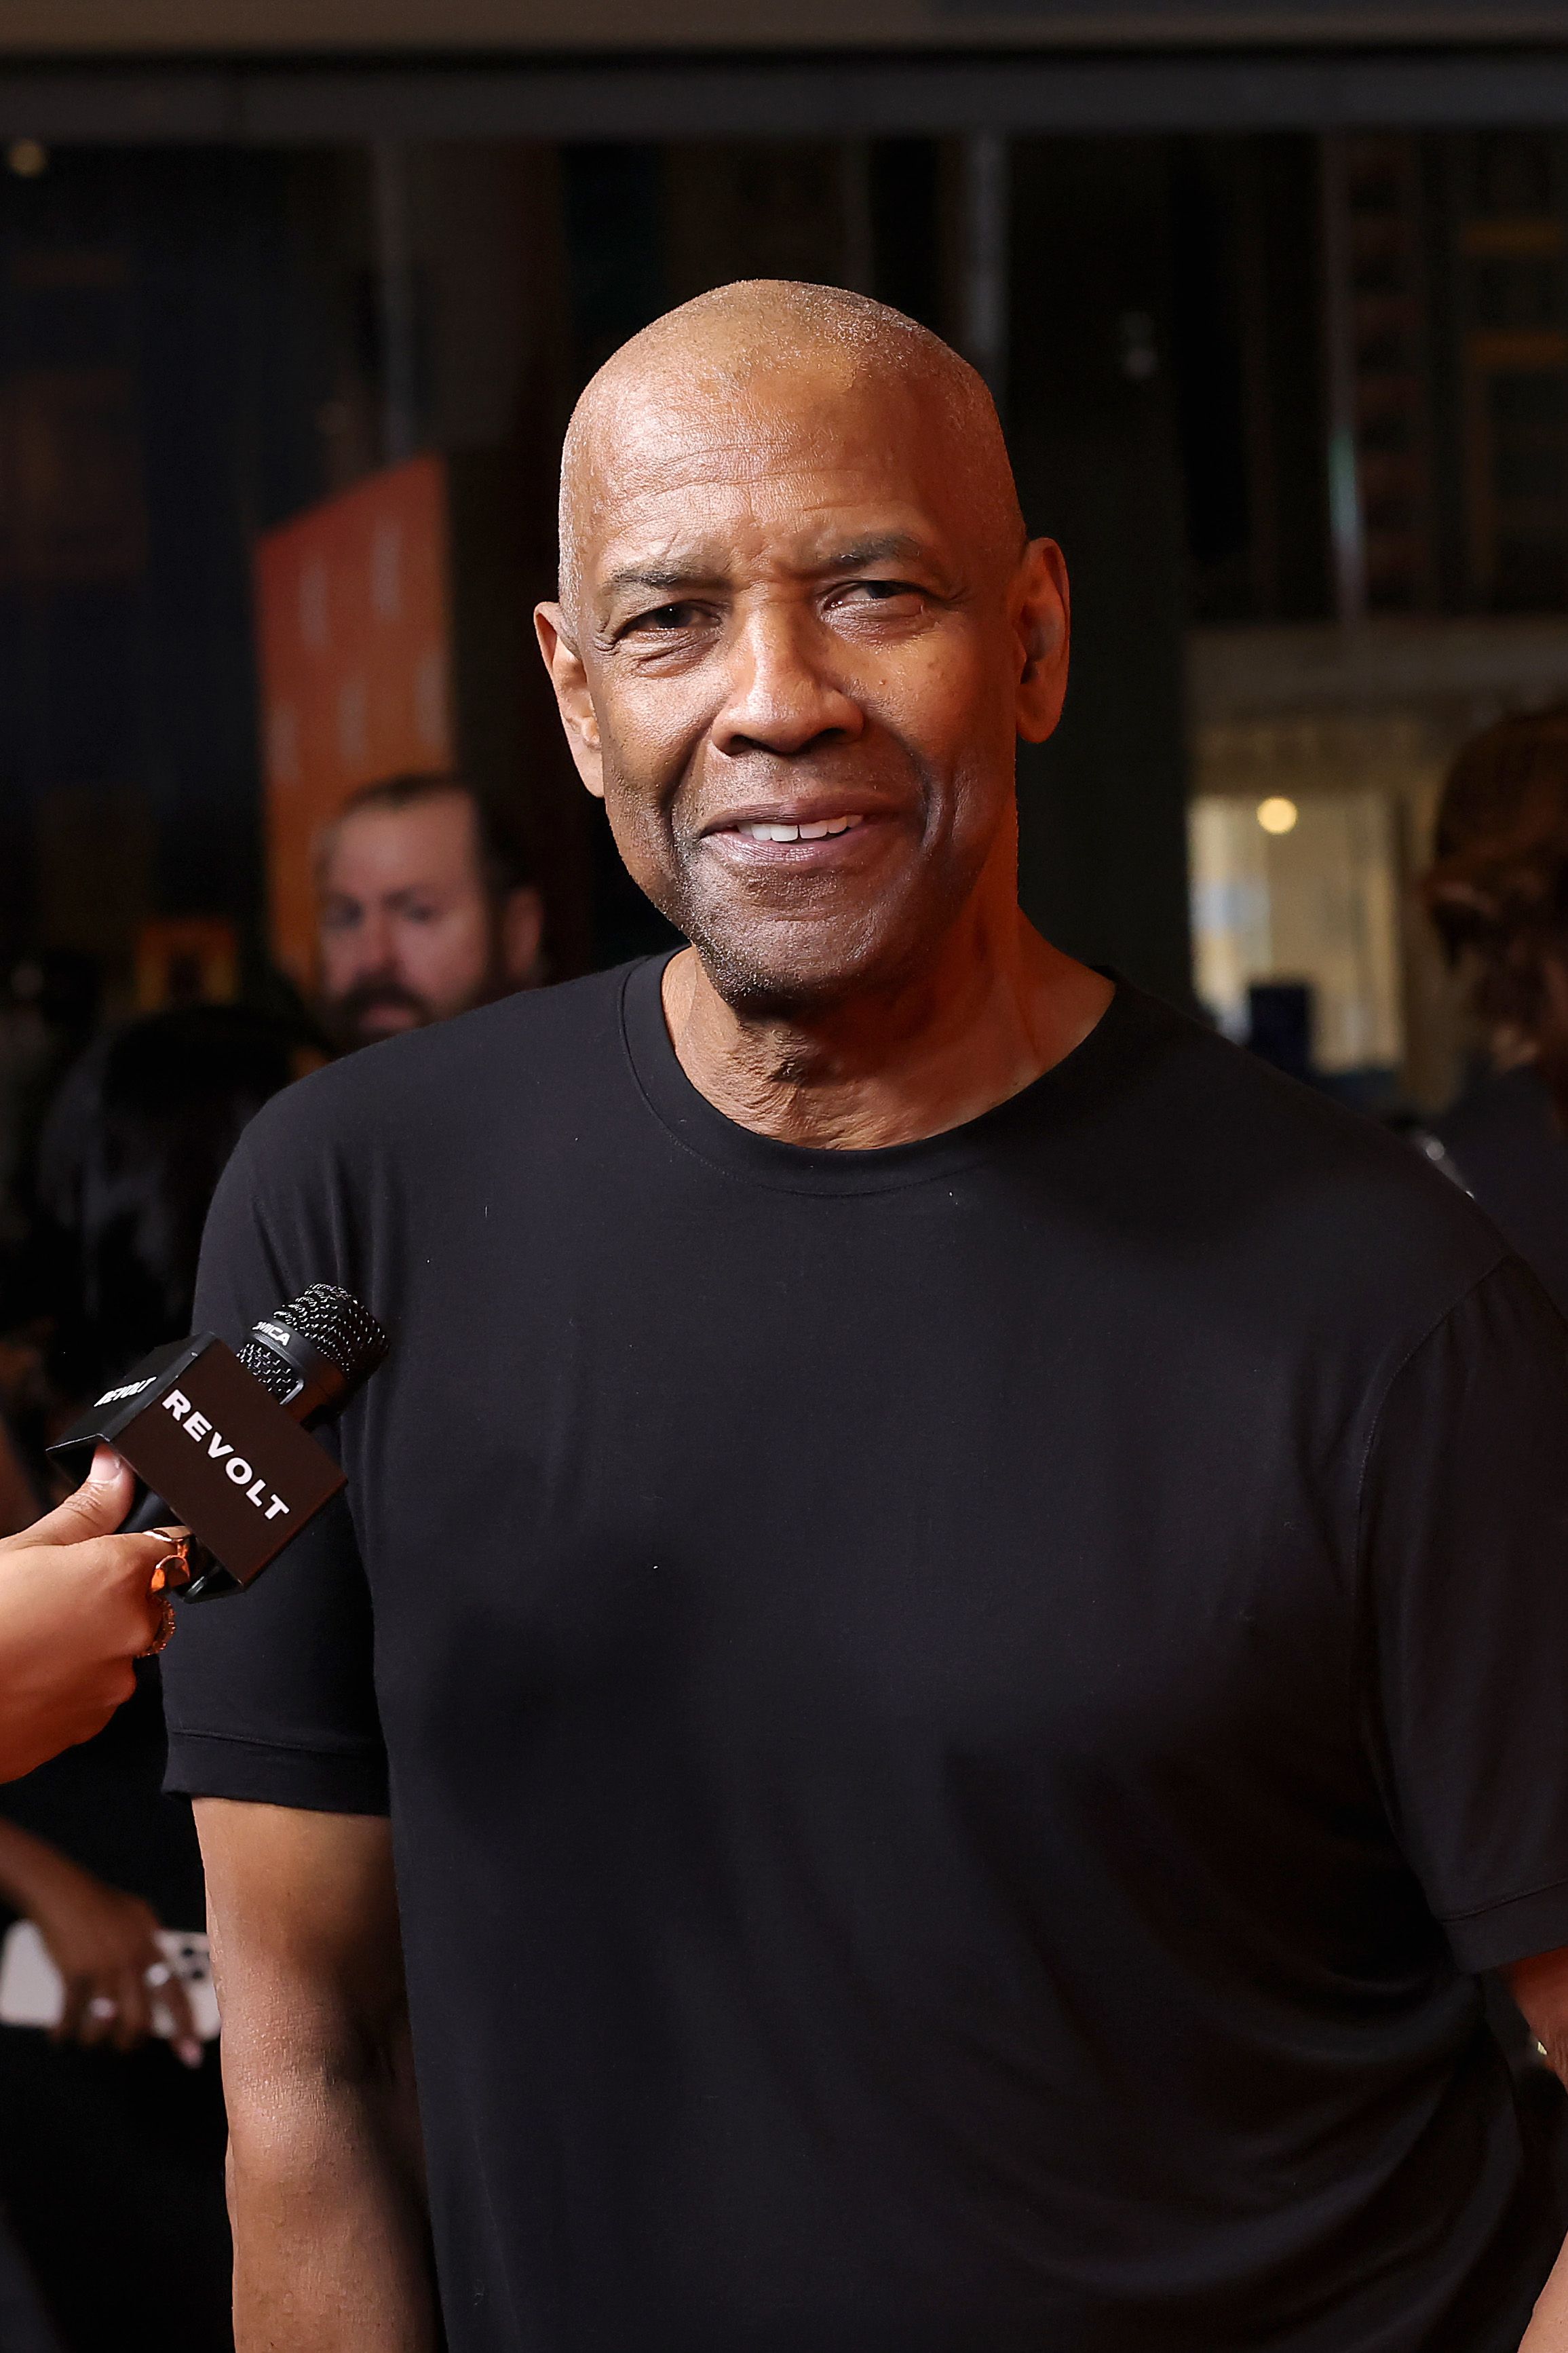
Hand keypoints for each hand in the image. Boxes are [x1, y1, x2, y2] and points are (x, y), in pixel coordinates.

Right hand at [0, 1447, 181, 1781]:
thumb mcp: (22, 1548)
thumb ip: (86, 1510)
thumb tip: (119, 1468)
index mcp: (122, 1577)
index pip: (173, 1547)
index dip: (146, 1544)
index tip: (125, 1548)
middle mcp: (132, 1633)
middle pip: (144, 1601)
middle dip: (108, 1597)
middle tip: (50, 1596)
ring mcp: (113, 1686)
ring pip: (116, 1650)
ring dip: (88, 1643)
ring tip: (30, 1638)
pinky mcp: (89, 1727)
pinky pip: (92, 1694)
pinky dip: (68, 1683)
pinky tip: (26, 1674)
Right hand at [30, 1860, 201, 2064]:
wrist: (64, 1892)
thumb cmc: (103, 1903)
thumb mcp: (140, 1915)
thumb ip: (153, 1942)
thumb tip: (164, 1969)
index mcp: (151, 1949)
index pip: (176, 1995)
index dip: (185, 2028)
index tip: (191, 2056)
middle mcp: (131, 1962)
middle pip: (139, 2020)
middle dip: (132, 2041)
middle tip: (126, 2045)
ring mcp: (102, 1969)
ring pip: (105, 2024)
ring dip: (96, 2040)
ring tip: (92, 2039)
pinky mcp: (74, 1973)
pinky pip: (71, 2015)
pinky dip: (64, 2031)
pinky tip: (61, 2036)